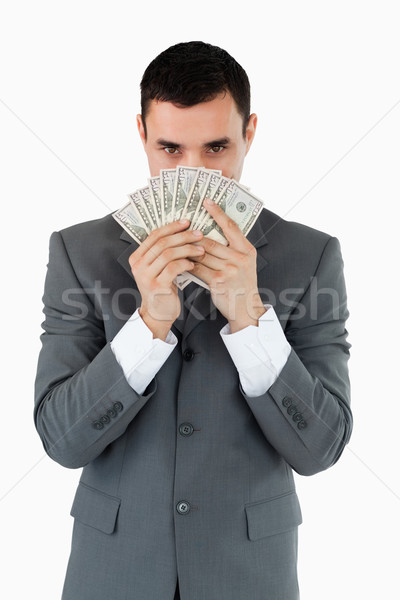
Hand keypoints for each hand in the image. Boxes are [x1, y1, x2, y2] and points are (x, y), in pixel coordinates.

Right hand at [128, 219, 204, 338]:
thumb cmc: (163, 288)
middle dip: (183, 236)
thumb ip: (164, 252)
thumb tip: (183, 231)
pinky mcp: (157, 286)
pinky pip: (173, 268)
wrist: (158, 313)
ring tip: (200, 249)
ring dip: (187, 249)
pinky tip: (193, 264)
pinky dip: (185, 263)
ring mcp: (146, 276)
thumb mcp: (159, 268)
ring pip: (168, 254)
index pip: (154, 235)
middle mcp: (138, 265)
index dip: (171, 227)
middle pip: (162, 242)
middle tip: (198, 234)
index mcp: (137, 257)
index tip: (187, 222)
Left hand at [191, 199, 265, 332]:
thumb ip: (232, 249)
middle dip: (194, 235)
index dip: (218, 212)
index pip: (230, 226)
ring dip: (187, 250)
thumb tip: (209, 234)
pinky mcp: (217, 281)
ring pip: (201, 254)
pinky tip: (179, 260)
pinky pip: (197, 268)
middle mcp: (239, 258)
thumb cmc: (242, 283)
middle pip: (210, 241)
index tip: (206, 201)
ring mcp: (229, 270)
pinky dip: (187, 264)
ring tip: (176, 244)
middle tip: (181, 227)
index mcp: (247, 249)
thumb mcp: (244, 263)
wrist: (245, 308)